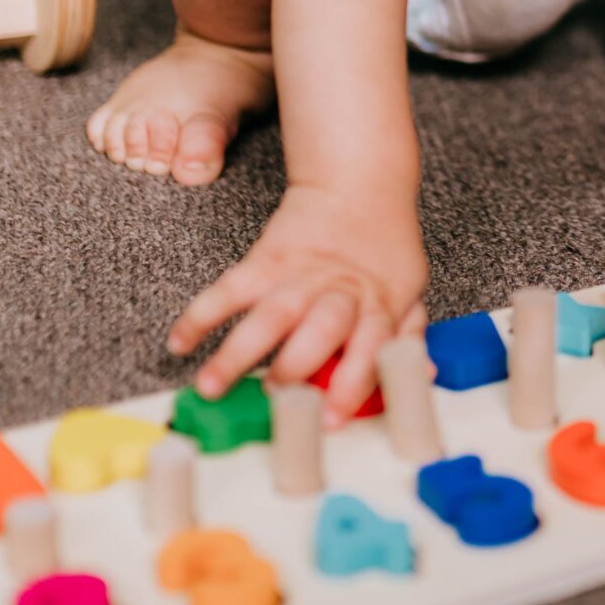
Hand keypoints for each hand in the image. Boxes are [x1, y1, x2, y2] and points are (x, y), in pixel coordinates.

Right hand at [166, 185, 427, 423]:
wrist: (358, 184)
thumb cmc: (384, 247)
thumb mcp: (409, 288)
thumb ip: (408, 333)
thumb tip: (423, 376)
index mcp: (378, 303)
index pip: (372, 347)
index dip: (352, 384)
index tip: (330, 419)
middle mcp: (338, 292)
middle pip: (318, 329)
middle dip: (294, 367)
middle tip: (273, 400)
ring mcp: (299, 276)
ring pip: (269, 315)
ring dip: (237, 352)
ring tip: (210, 387)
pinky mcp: (265, 260)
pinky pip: (229, 288)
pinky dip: (201, 314)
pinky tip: (180, 343)